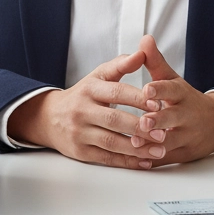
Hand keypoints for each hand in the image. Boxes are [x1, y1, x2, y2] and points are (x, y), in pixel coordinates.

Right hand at [7, 48, 161, 168]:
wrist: (50, 117)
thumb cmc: (83, 95)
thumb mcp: (98, 76)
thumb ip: (121, 65)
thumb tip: (142, 53)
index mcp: (90, 89)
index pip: (116, 92)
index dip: (138, 98)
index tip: (158, 104)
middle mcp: (82, 110)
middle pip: (114, 120)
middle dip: (140, 127)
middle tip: (163, 133)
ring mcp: (79, 132)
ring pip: (111, 142)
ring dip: (137, 148)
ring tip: (159, 150)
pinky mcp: (80, 152)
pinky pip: (106, 158)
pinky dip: (127, 161)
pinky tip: (145, 162)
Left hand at [130, 35, 213, 164]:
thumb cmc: (186, 99)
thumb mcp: (173, 79)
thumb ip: (156, 61)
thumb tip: (144, 39)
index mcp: (183, 94)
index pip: (172, 90)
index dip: (160, 90)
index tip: (146, 90)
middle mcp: (187, 115)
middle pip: (173, 118)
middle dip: (158, 120)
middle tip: (143, 121)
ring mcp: (187, 136)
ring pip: (170, 141)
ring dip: (153, 143)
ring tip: (134, 143)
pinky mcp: (183, 154)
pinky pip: (166, 158)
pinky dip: (153, 159)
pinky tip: (138, 160)